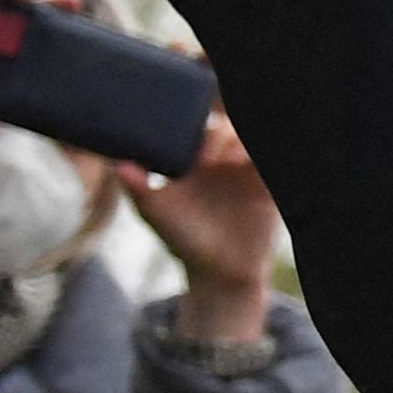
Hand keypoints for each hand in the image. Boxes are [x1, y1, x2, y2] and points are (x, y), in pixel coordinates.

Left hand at [119, 104, 278, 345]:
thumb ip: (138, 187)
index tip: (193, 139)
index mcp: (195, 158)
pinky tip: (255, 168)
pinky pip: (274, 164)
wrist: (220, 272)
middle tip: (210, 158)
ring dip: (243, 146)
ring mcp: (248, 171)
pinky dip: (267, 160)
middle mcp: (224, 159)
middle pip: (231, 128)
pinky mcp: (270, 186)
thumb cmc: (184, 240)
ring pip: (252, 141)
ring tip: (232, 163)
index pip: (201, 126)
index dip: (199, 120)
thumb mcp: (155, 213)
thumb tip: (118, 164)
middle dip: (222, 134)